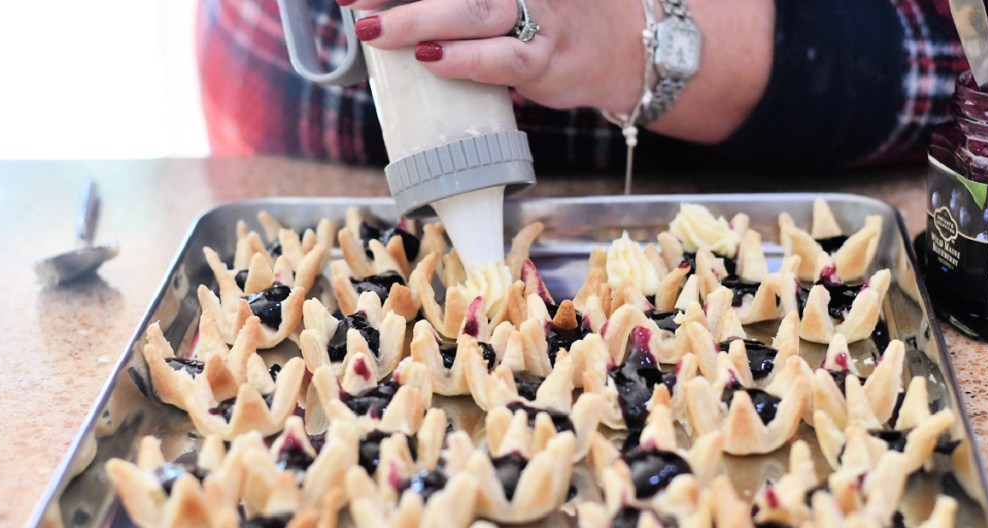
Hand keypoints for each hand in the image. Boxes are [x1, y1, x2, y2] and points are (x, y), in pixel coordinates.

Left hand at [345, 0, 774, 143]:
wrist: (632, 45)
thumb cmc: (559, 16)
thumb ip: (467, 1)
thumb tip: (398, 8)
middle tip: (355, 1)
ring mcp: (540, 13)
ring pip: (472, 8)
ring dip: (418, 21)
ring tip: (375, 29)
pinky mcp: (550, 58)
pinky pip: (505, 56)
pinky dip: (464, 59)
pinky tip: (431, 61)